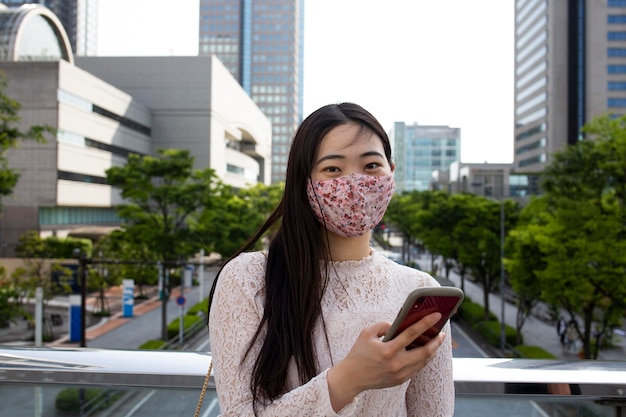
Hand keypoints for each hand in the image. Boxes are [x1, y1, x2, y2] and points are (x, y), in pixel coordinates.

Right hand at [327, 312, 445, 410]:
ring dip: (432, 351)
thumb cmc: (358, 353)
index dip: (426, 323)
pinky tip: (425, 352)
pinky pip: (417, 368)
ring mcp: (400, 374)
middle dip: (437, 341)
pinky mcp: (400, 380)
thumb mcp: (366, 333)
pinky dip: (423, 359)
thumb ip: (383, 326)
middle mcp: (396, 363)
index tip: (437, 315)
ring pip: (424, 362)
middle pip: (425, 352)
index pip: (412, 334)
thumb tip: (397, 323)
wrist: (352, 378)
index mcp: (388, 350)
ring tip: (436, 341)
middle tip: (442, 333)